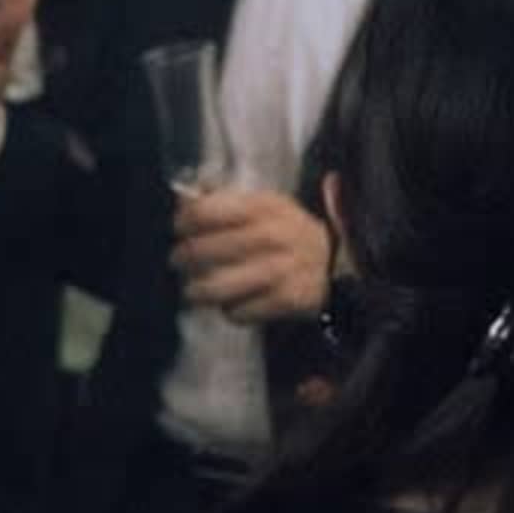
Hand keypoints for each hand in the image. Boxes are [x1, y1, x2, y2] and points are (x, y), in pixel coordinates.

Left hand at [170, 188, 333, 325]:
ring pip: (215, 288)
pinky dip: (229, 310)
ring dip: (196, 291)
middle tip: (178, 262)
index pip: (204, 212)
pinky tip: (231, 302)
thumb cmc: (286, 230)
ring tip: (193, 290)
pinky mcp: (287, 301)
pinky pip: (238, 312)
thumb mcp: (263, 204)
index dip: (183, 222)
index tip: (179, 229)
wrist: (335, 261)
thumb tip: (181, 201)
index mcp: (263, 206)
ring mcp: (281, 271)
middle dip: (181, 259)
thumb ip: (223, 200)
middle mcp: (272, 236)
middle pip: (202, 251)